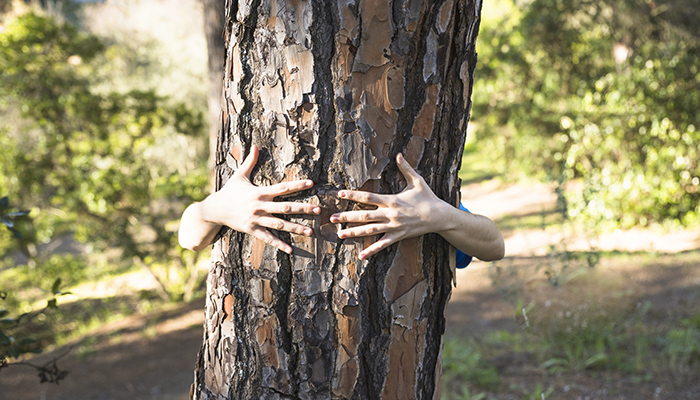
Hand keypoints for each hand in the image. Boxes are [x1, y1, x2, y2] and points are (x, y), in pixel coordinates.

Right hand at [201, 145, 319, 253]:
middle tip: (318, 210)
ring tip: (310, 231)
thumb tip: (255, 146)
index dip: (297, 185)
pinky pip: (268, 238)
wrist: (215, 209)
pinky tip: (291, 249)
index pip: (282, 188)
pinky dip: (279, 244)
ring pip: (279, 225)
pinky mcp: (252, 230)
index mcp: (259, 192)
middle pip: (285, 207)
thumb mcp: (239, 175)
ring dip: (295, 228)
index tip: (311, 183)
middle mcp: (259, 206)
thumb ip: (250, 161)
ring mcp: (256, 219)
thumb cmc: (229, 191)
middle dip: (302, 208)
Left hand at [330, 153, 449, 259]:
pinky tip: (361, 256)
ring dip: (354, 233)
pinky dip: (371, 251)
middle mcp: (390, 214)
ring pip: (370, 231)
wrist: (439, 217)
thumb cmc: (427, 198)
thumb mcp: (417, 181)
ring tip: (340, 235)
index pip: (369, 197)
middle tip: (332, 218)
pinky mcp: (398, 236)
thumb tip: (398, 154)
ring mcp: (393, 227)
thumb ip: (406, 168)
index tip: (340, 194)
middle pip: (365, 216)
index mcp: (392, 200)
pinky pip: (382, 245)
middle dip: (347, 217)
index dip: (354, 195)